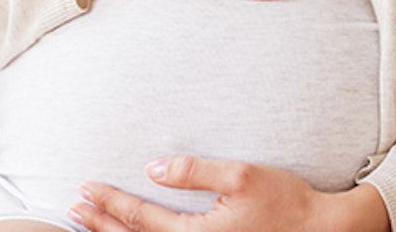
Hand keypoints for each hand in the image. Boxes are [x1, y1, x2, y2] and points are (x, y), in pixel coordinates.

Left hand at [69, 156, 390, 231]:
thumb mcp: (240, 175)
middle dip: (102, 224)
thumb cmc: (285, 200)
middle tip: (72, 208)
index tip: (85, 189)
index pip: (141, 219)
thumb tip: (153, 169)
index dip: (110, 202)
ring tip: (87, 224)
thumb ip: (194, 172)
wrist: (323, 230)